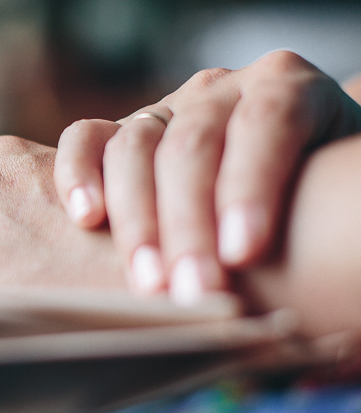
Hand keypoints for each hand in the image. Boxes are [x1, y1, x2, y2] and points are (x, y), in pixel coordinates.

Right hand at [54, 50, 360, 303]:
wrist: (292, 183)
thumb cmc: (325, 205)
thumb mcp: (344, 201)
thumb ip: (335, 225)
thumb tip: (330, 324)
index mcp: (289, 87)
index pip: (268, 121)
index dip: (250, 185)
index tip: (243, 253)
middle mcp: (221, 90)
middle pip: (194, 145)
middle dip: (191, 224)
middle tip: (195, 290)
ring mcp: (164, 109)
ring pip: (136, 147)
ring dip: (138, 219)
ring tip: (150, 283)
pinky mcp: (118, 133)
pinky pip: (86, 139)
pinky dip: (78, 173)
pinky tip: (85, 217)